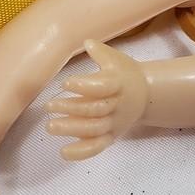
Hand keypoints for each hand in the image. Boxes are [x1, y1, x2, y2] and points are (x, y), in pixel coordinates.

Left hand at [44, 39, 148, 160]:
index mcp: (118, 84)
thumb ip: (100, 52)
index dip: (84, 85)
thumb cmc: (125, 73)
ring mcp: (114, 123)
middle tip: (48, 106)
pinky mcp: (111, 136)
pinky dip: (81, 152)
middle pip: (95, 110)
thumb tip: (87, 42)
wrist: (146, 95)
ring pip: (94, 129)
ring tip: (50, 126)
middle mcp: (117, 105)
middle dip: (71, 109)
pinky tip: (63, 152)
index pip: (103, 86)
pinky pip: (97, 147)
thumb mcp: (116, 59)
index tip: (66, 82)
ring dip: (71, 129)